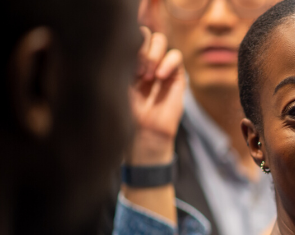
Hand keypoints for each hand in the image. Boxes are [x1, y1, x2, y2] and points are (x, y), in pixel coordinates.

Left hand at [127, 27, 184, 164]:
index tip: (124, 65)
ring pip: (160, 40)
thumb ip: (115, 66)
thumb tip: (113, 45)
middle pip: (145, 34)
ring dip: (154, 54)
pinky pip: (176, 56)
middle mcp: (142, 62)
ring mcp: (160, 67)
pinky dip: (168, 62)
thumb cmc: (126, 117)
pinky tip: (160, 77)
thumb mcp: (114, 88)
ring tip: (149, 75)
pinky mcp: (176, 76)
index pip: (127, 37)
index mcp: (124, 62)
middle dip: (141, 48)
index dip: (127, 45)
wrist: (145, 136)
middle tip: (138, 70)